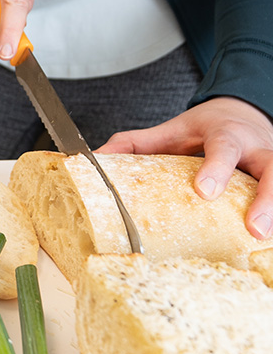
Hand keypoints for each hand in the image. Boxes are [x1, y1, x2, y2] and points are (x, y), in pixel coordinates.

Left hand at [98, 97, 272, 239]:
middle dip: (267, 199)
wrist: (242, 111)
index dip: (216, 169)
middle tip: (254, 228)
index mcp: (225, 135)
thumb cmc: (204, 128)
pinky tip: (270, 241)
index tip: (204, 191)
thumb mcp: (170, 130)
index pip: (223, 148)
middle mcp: (256, 148)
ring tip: (264, 239)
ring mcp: (272, 163)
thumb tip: (97, 157)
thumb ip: (136, 143)